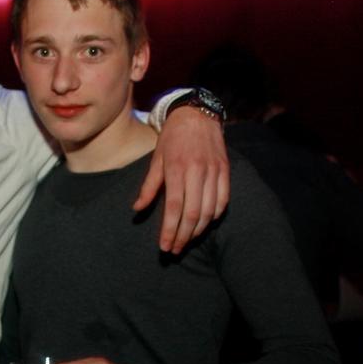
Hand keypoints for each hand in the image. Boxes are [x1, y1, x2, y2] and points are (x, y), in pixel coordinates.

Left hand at [134, 107, 228, 253]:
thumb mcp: (156, 159)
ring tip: (187, 240)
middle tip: (175, 249)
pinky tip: (205, 224)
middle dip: (183, 236)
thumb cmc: (172, 137)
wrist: (197, 113)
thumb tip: (137, 209)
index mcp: (176, 169)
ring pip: (209, 210)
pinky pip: (223, 200)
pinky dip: (214, 216)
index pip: (174, 208)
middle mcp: (197, 171)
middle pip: (192, 214)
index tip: (165, 246)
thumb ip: (149, 186)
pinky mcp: (225, 170)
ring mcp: (213, 171)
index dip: (170, 230)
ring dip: (198, 230)